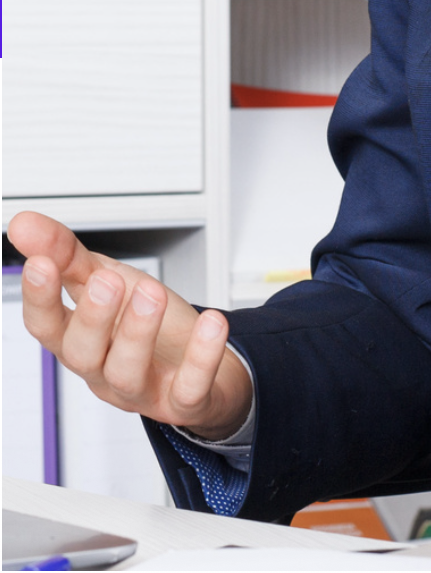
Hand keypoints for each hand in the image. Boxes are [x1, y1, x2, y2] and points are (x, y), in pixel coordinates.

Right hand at [9, 211, 253, 439]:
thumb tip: (22, 222)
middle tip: (106, 280)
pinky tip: (212, 321)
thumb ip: (66, 255)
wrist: (201, 359)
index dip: (39, 299)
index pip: (46, 326)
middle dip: (92, 317)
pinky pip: (190, 389)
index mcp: (79, 339)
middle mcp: (103, 369)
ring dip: (139, 332)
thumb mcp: (105, 279)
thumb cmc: (144, 320)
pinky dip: (202, 357)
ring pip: (128, 373)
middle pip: (82, 354)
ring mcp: (142, 388)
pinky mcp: (184, 402)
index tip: (40, 263)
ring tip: (153, 292)